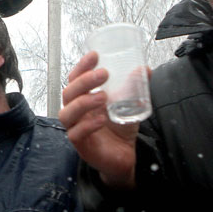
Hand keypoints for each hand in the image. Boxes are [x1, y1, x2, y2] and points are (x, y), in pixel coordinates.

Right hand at [58, 52, 138, 188]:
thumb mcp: (129, 104)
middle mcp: (76, 111)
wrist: (125, 156)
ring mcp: (75, 128)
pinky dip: (87, 125)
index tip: (95, 55)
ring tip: (103, 97)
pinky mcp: (81, 145)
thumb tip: (145, 69)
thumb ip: (134, 88)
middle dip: (84, 81)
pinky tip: (101, 119)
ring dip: (83, 102)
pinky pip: (76, 134)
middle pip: (69, 93)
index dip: (82, 66)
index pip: (75, 78)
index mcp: (83, 97)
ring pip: (67, 113)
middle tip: (103, 74)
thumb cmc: (120, 128)